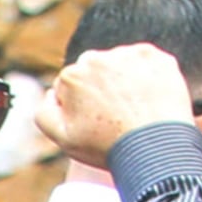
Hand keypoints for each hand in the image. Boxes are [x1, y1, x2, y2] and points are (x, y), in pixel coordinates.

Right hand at [41, 43, 192, 162]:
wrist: (152, 146)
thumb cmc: (105, 146)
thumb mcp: (61, 138)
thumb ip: (44, 111)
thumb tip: (51, 92)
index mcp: (71, 76)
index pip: (70, 85)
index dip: (80, 105)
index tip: (93, 121)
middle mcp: (98, 58)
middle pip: (94, 69)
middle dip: (100, 87)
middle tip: (113, 114)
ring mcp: (129, 55)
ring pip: (120, 64)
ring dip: (123, 80)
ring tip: (132, 108)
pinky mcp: (157, 56)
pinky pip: (146, 62)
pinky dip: (147, 76)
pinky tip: (147, 98)